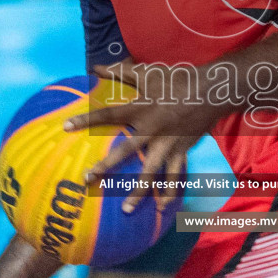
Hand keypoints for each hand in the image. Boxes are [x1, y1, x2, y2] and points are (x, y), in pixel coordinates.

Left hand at [67, 62, 218, 213]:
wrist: (211, 92)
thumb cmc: (177, 80)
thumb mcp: (148, 73)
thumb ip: (120, 72)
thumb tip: (95, 66)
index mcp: (141, 109)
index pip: (108, 115)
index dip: (87, 119)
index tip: (66, 127)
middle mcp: (152, 130)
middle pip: (125, 151)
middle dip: (106, 166)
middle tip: (87, 179)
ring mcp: (167, 144)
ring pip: (151, 172)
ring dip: (139, 191)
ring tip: (126, 210)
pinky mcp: (181, 151)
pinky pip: (175, 175)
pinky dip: (170, 192)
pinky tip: (162, 209)